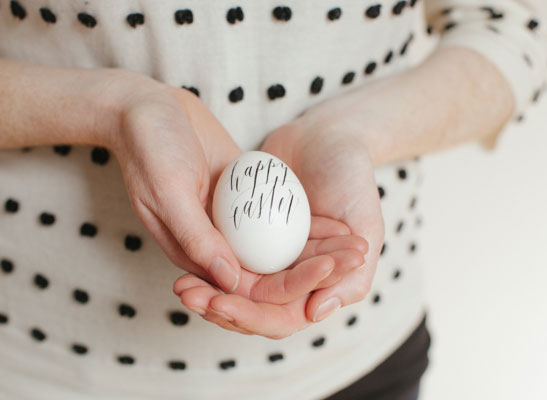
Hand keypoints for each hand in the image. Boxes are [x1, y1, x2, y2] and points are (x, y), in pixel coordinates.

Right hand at [105, 74, 366, 302]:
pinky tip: (338, 220)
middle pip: (273, 274)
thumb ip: (196, 237)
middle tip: (353, 258)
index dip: (289, 287)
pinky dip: (308, 223)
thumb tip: (232, 282)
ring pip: (281, 249)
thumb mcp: (168, 190)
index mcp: (195, 255)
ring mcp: (234, 223)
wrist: (149, 109)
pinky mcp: (246, 200)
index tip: (326, 271)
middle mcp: (217, 245)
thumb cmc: (150, 148)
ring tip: (355, 244)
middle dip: (314, 272)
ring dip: (318, 251)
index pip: (247, 289)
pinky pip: (281, 218)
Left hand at [175, 117, 383, 338]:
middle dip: (219, 305)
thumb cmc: (353, 179)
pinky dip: (205, 258)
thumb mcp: (366, 225)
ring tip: (180, 285)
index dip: (249, 315)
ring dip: (206, 288)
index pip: (281, 314)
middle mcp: (291, 273)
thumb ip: (354, 276)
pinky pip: (224, 251)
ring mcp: (268, 252)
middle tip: (189, 295)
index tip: (221, 303)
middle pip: (250, 304)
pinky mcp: (248, 230)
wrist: (329, 135)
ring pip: (233, 282)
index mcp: (319, 283)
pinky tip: (181, 260)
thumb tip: (314, 315)